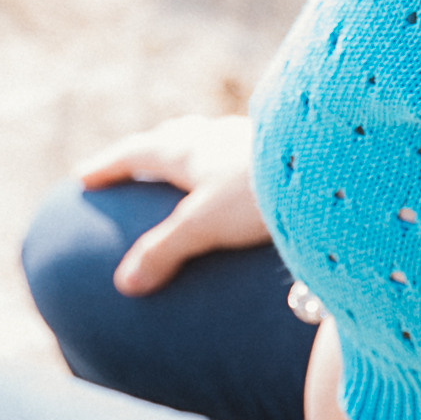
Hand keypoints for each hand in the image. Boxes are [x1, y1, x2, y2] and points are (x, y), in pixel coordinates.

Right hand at [73, 113, 268, 295]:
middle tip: (136, 162)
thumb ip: (164, 251)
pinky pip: (246, 156)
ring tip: (192, 168)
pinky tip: (247, 180)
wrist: (336, 167)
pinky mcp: (285, 154)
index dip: (110, 165)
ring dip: (196, 151)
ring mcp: (254, 140)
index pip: (138, 152)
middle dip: (151, 150)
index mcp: (191, 148)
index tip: (84, 176)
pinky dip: (232, 165)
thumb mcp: (204, 225)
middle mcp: (219, 136)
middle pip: (175, 137)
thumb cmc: (264, 192)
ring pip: (214, 141)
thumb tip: (125, 283)